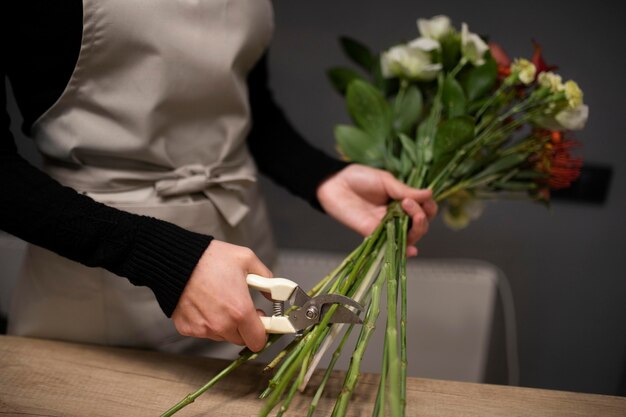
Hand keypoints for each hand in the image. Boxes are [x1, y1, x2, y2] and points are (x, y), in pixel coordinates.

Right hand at [171, 240, 270, 351]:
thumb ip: (266, 279)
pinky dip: (207, 321)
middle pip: (241, 340)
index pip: (258, 341)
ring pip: (222, 336)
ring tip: (220, 300)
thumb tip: (274, 293)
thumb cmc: (209, 258)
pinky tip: (204, 303)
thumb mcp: (246, 259)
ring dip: (225, 324)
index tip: (262, 322)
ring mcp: (203, 329)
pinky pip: (204, 331)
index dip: (262, 331)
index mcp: (240, 311)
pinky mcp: (187, 328)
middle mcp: (221, 325)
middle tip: (240, 307)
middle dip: (244, 327)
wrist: (175, 259)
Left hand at [316, 164, 437, 255]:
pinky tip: (412, 249)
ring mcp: (385, 226)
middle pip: (420, 226)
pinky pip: (391, 245)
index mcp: (402, 202)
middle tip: (409, 204)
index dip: (429, 207)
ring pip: (410, 236)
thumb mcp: (386, 181)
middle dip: (422, 217)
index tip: (424, 199)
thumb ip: (405, 190)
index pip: (425, 210)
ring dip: (417, 229)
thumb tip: (430, 194)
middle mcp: (396, 216)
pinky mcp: (373, 234)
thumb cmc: (359, 178)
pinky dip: (404, 249)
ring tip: (410, 213)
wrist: (334, 183)